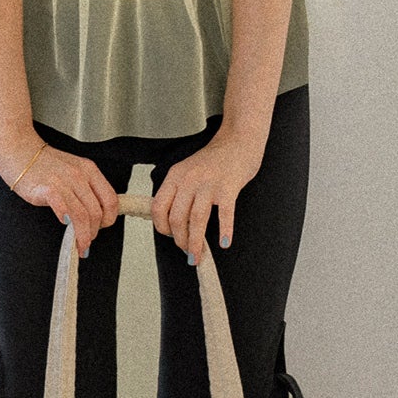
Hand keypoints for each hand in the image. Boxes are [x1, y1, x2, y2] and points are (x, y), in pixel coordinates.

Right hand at [3, 138, 118, 256]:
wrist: (20, 151)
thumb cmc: (44, 164)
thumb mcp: (74, 170)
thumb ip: (86, 188)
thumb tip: (96, 215)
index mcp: (89, 171)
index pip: (111, 200)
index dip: (109, 220)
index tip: (101, 228)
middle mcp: (79, 175)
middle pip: (96, 212)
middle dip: (93, 233)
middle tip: (86, 243)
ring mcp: (63, 181)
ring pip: (82, 215)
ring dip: (81, 235)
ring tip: (78, 245)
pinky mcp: (46, 188)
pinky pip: (62, 207)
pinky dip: (66, 219)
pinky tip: (64, 224)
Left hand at [151, 129, 262, 262]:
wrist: (238, 141)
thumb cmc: (215, 160)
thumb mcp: (188, 170)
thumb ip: (179, 191)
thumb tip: (174, 223)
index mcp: (175, 176)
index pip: (158, 208)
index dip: (162, 227)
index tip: (170, 236)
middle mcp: (189, 180)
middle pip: (176, 218)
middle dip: (179, 240)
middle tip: (187, 252)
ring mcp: (209, 184)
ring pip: (196, 219)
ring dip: (195, 242)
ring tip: (197, 256)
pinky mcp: (229, 188)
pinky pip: (224, 214)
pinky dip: (225, 231)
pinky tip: (225, 243)